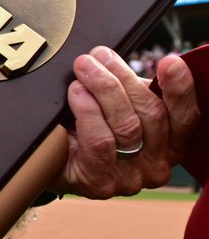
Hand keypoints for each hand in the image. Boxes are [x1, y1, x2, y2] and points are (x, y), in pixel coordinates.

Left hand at [53, 47, 198, 198]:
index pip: (185, 117)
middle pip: (152, 114)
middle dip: (123, 77)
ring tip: (84, 68)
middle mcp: (156, 165)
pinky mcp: (101, 183)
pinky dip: (88, 110)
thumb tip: (125, 61)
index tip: (170, 62)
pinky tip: (76, 93)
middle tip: (99, 56)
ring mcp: (130, 179)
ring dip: (103, 88)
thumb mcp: (118, 107)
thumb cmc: (88, 128)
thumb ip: (132, 90)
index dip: (180, 89)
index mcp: (170, 145)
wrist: (53, 162)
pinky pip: (100, 141)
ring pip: (126, 125)